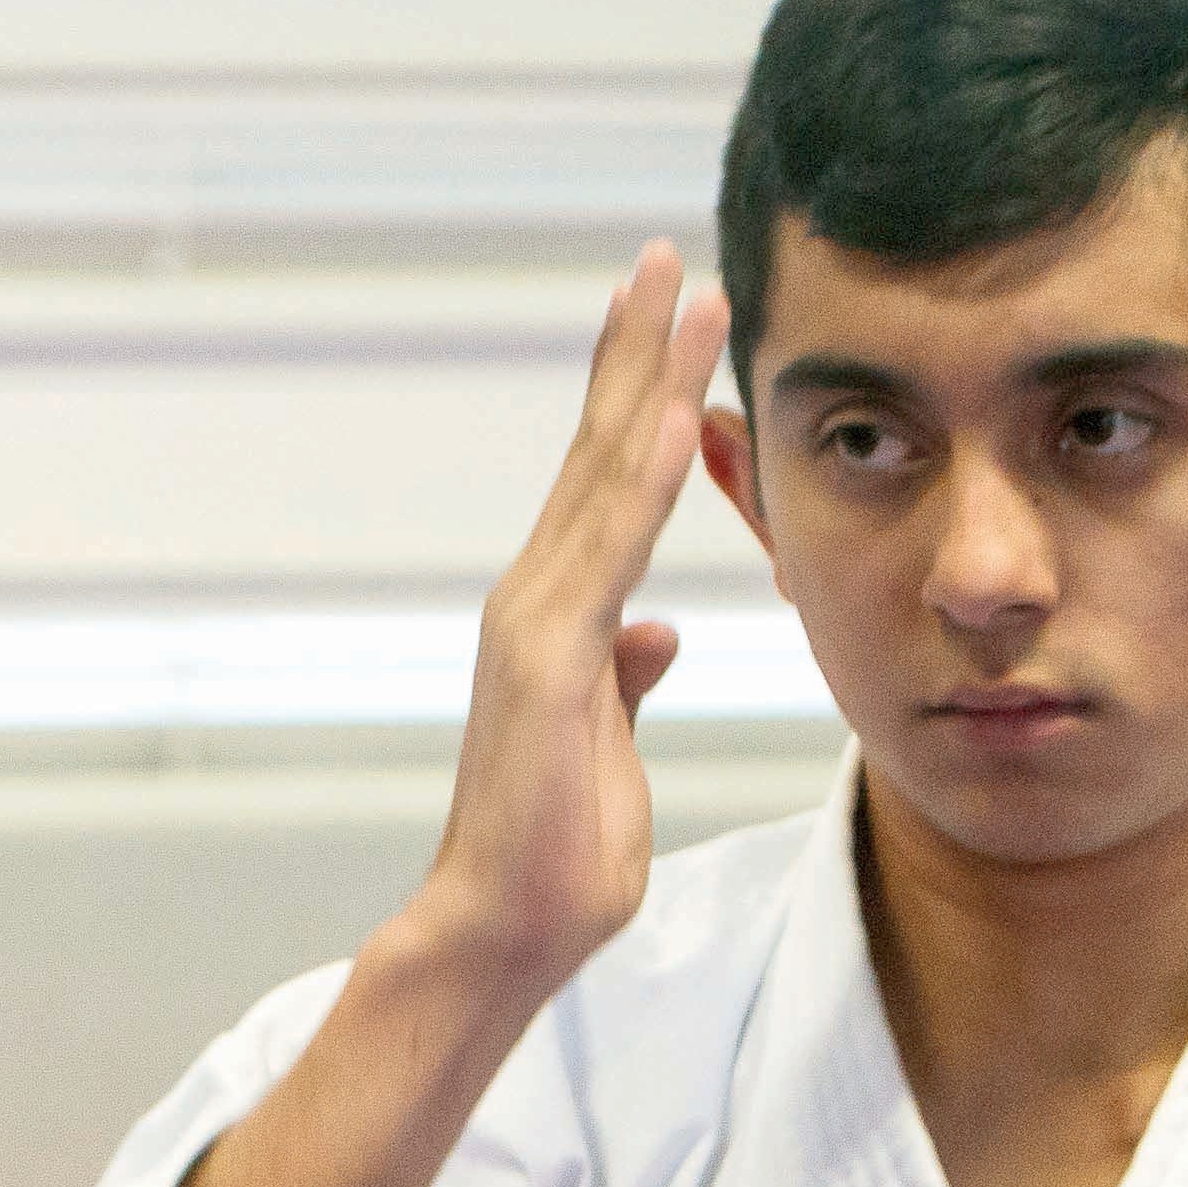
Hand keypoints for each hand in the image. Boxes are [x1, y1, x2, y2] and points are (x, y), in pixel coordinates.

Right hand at [407, 243, 731, 990]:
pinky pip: (609, 557)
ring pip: (604, 481)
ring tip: (686, 298)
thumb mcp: (613, 749)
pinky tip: (676, 418)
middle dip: (637, 351)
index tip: (669, 316)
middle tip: (671, 257)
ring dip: (648, 383)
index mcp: (561, 617)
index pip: (605, 483)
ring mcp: (538, 625)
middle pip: (598, 452)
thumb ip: (626, 681)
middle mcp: (538, 600)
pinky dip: (645, 485)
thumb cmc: (554, 857)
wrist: (502, 928)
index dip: (638, 393)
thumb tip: (654, 633)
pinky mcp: (551, 664)